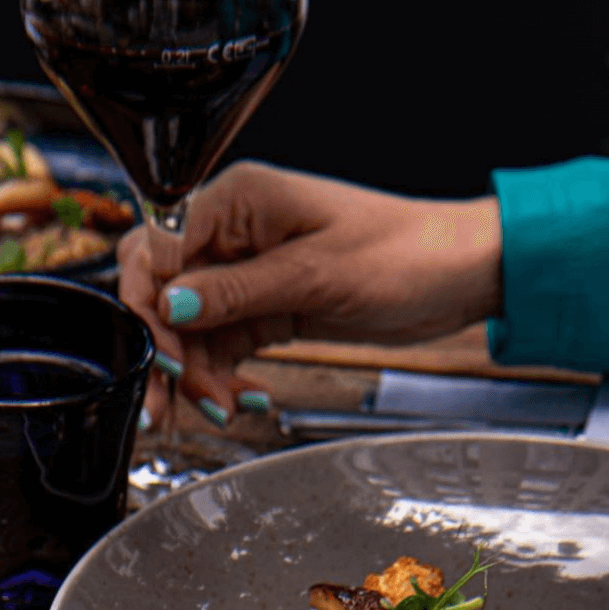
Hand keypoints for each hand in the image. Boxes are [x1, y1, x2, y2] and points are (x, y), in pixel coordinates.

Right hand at [118, 161, 501, 427]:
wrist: (459, 275)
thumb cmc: (405, 254)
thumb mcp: (317, 275)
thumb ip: (237, 292)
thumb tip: (168, 305)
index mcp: (239, 201)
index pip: (158, 249)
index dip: (149, 309)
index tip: (162, 360)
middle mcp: (236, 232)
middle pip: (167, 291)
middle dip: (165, 349)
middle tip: (171, 402)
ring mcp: (252, 271)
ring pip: (193, 327)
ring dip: (197, 372)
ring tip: (221, 408)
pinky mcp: (271, 304)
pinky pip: (226, 342)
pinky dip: (226, 373)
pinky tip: (244, 397)